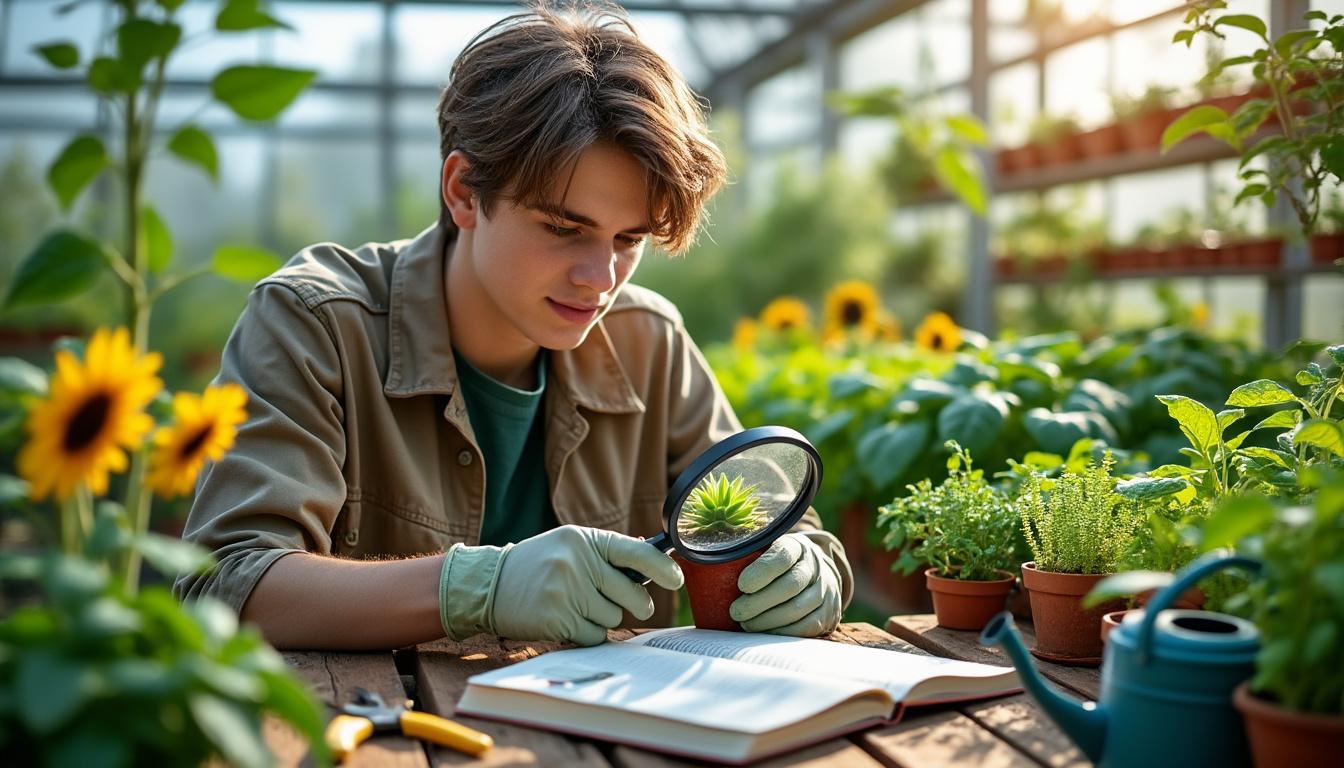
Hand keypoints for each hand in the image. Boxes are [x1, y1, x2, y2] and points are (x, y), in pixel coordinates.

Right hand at [484, 526, 682, 645]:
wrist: (489, 584)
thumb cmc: (538, 564)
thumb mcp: (570, 545)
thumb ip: (608, 552)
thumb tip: (654, 560)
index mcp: (585, 540)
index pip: (635, 553)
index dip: (663, 567)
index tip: (678, 579)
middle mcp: (578, 563)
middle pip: (632, 595)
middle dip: (636, 603)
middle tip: (624, 602)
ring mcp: (567, 592)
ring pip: (613, 618)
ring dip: (602, 618)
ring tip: (576, 604)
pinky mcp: (558, 619)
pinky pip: (595, 635)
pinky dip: (587, 633)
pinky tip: (567, 620)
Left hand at [729, 533, 841, 636]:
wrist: (814, 574)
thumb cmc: (777, 565)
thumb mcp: (766, 550)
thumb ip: (743, 554)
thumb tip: (702, 557)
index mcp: (797, 546)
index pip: (782, 556)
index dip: (762, 571)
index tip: (741, 585)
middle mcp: (814, 566)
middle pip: (790, 585)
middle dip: (759, 602)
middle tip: (736, 612)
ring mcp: (824, 590)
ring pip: (797, 608)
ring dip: (768, 620)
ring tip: (745, 625)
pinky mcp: (828, 613)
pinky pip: (806, 627)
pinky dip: (782, 632)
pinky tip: (764, 632)